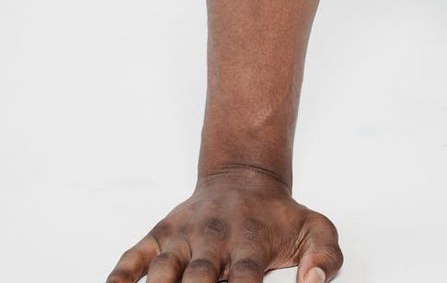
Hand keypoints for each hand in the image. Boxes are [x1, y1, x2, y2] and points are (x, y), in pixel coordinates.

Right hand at [106, 167, 342, 282]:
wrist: (244, 175)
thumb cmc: (278, 216)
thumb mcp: (315, 229)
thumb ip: (325, 256)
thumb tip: (313, 282)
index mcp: (250, 243)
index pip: (244, 280)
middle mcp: (213, 240)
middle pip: (197, 279)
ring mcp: (183, 237)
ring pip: (162, 270)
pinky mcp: (161, 232)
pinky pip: (133, 255)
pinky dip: (120, 275)